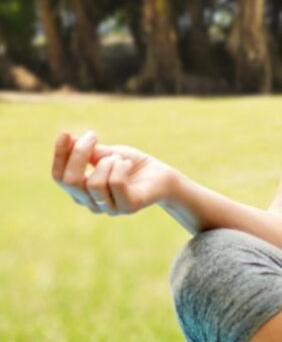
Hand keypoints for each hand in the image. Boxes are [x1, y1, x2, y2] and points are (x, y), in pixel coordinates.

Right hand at [51, 129, 178, 215]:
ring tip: (119, 158)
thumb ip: (88, 151)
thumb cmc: (132, 165)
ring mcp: (109, 208)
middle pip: (71, 181)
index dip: (59, 156)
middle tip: (92, 136)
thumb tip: (67, 138)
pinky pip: (116, 184)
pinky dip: (121, 167)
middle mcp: (91, 203)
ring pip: (94, 183)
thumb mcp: (107, 154)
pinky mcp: (129, 206)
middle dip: (79, 154)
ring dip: (107, 162)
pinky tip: (127, 164)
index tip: (65, 134)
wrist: (163, 176)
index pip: (59, 177)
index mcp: (82, 190)